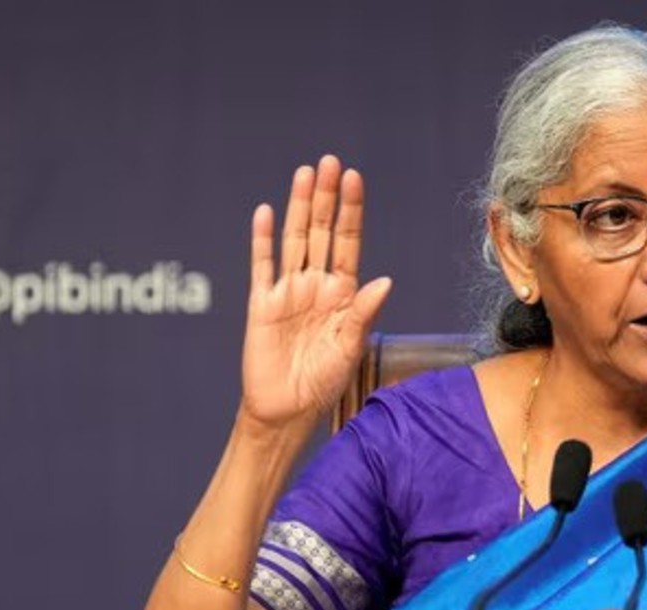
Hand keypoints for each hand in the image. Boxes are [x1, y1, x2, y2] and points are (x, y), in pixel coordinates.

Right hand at [240, 155, 391, 429]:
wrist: (287, 410)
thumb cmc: (325, 382)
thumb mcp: (350, 348)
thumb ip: (363, 313)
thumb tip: (385, 280)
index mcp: (343, 294)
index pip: (348, 242)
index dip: (351, 211)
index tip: (354, 179)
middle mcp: (316, 285)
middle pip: (321, 232)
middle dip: (326, 198)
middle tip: (331, 162)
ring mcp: (288, 292)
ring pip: (293, 240)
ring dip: (297, 207)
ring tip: (305, 174)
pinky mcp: (261, 304)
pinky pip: (261, 266)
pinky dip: (262, 239)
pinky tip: (265, 212)